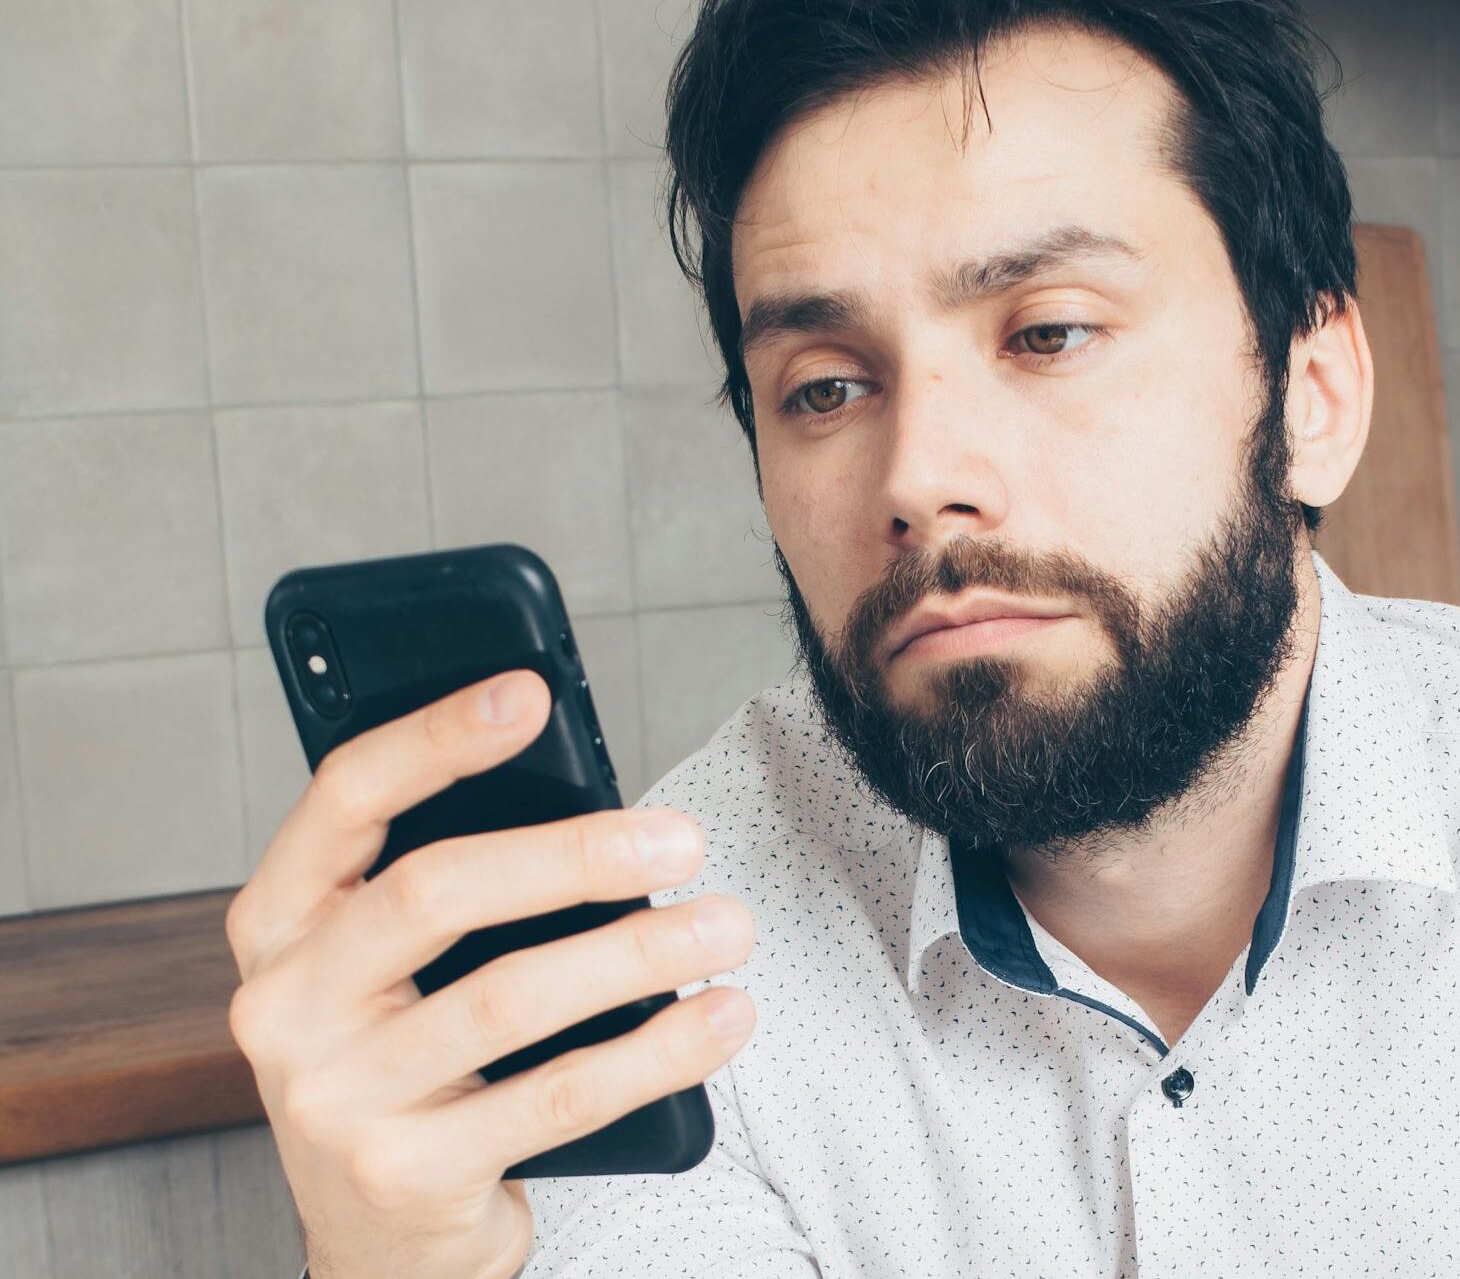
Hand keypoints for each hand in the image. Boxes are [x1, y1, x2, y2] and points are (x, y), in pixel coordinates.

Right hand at [224, 669, 756, 1278]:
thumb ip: (450, 887)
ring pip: (510, 996)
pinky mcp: (407, 1174)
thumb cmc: (408, 1064)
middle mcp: (285, 1005)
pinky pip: (557, 1097)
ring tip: (725, 927)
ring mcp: (336, 1098)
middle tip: (683, 839)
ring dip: (639, 952)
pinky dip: (656, 1051)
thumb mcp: (390, 970)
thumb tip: (601, 808)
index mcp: (278, 923)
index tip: (529, 690)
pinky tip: (720, 1018)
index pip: (345, 797)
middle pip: (436, 890)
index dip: (436, 736)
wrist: (380, 1241)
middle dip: (575, 853)